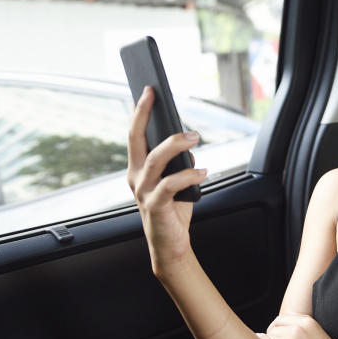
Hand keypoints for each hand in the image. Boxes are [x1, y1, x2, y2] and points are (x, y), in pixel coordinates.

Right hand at [127, 86, 206, 273]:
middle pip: (135, 140)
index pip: (135, 136)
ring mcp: (143, 192)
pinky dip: (187, 175)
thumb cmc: (172, 212)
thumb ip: (177, 163)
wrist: (169, 246)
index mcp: (138, 170)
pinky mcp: (155, 206)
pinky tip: (202, 171)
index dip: (139, 112)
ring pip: (155, 159)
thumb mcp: (175, 182)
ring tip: (194, 137)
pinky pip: (170, 185)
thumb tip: (187, 145)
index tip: (146, 91)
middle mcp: (136, 178)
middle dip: (143, 115)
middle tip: (154, 95)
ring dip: (175, 144)